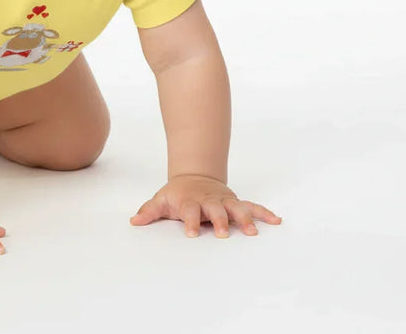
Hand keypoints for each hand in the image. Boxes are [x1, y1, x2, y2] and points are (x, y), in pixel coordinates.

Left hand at [129, 175, 281, 237]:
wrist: (194, 177)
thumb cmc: (177, 194)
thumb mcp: (161, 200)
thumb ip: (149, 211)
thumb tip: (134, 221)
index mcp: (190, 201)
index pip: (189, 211)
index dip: (190, 221)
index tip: (191, 234)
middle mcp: (209, 201)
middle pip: (215, 210)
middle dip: (219, 221)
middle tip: (222, 233)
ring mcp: (224, 201)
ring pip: (236, 208)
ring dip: (244, 218)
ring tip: (253, 231)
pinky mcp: (235, 202)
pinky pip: (252, 207)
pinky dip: (264, 212)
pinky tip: (276, 220)